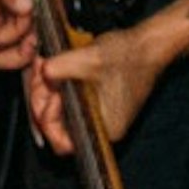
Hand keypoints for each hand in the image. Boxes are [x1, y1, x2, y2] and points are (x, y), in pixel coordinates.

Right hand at [0, 0, 40, 68]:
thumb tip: (24, 5)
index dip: (15, 34)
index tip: (30, 14)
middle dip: (17, 50)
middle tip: (37, 39)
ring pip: (5, 34)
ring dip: (22, 31)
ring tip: (37, 16)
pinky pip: (9, 14)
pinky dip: (22, 14)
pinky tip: (32, 3)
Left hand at [35, 17, 173, 150]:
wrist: (148, 45)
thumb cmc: (130, 56)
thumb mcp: (90, 59)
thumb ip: (61, 67)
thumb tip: (42, 72)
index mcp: (104, 129)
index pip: (63, 142)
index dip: (48, 119)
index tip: (49, 93)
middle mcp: (102, 128)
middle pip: (58, 128)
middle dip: (43, 100)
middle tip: (40, 75)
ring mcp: (99, 116)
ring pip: (61, 115)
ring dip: (48, 92)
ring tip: (45, 68)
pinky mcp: (97, 104)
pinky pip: (70, 105)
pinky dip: (59, 89)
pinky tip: (54, 71)